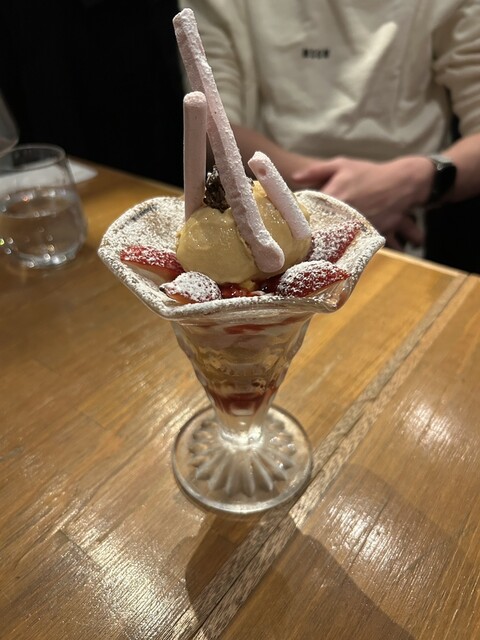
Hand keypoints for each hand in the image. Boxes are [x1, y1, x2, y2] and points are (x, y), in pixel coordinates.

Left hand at [292, 156, 433, 242]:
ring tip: (317, 255)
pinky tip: (338, 255)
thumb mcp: (342, 165)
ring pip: (337, 243)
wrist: (403, 183)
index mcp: (335, 198)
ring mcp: (359, 226)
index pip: (310, 215)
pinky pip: (355, 246)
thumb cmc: (369, 173)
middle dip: (312, 239)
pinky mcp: (371, 235)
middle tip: (300, 247)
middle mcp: (346, 214)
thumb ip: (316, 171)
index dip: (300, 224)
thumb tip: (294, 178)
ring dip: (328, 247)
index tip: (292, 231)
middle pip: (322, 232)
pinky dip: (346, 251)